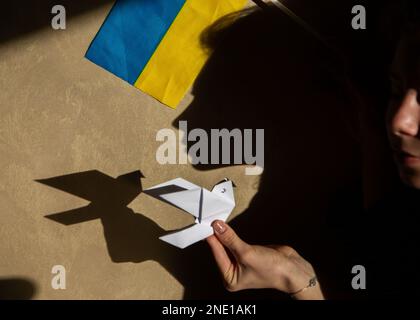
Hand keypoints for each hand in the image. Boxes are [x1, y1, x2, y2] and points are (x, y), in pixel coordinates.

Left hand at [206, 220, 323, 299]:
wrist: (293, 270)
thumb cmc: (272, 269)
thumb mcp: (247, 253)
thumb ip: (230, 239)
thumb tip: (217, 227)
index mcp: (229, 278)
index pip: (217, 254)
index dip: (212, 238)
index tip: (206, 224)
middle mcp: (233, 271)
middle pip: (220, 250)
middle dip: (217, 236)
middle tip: (210, 220)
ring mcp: (240, 262)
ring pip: (227, 245)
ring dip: (224, 234)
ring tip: (215, 222)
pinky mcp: (248, 253)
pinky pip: (235, 242)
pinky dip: (231, 235)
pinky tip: (226, 227)